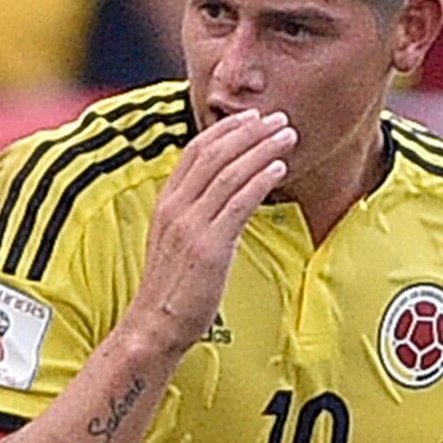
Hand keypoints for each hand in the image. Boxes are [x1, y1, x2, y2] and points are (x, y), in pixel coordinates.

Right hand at [121, 110, 295, 359]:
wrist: (155, 325)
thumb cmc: (171, 288)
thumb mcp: (175, 241)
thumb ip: (193, 214)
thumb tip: (220, 196)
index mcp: (166, 203)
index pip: (195, 151)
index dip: (226, 129)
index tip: (252, 118)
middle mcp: (175, 208)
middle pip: (214, 154)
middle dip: (249, 131)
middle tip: (278, 119)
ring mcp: (191, 226)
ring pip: (229, 173)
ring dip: (262, 149)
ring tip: (287, 137)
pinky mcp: (210, 247)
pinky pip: (238, 203)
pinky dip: (261, 180)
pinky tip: (279, 168)